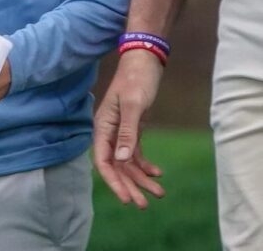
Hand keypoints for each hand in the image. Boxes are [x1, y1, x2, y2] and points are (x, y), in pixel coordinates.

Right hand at [93, 50, 165, 207]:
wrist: (146, 57)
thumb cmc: (137, 78)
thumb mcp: (134, 104)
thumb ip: (128, 132)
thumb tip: (122, 160)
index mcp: (103, 126)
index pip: (104, 161)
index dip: (114, 182)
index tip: (126, 199)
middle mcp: (109, 131)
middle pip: (117, 166)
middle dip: (130, 186)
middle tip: (145, 204)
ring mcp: (121, 130)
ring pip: (128, 162)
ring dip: (140, 178)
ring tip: (158, 193)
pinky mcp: (133, 127)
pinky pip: (136, 152)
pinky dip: (145, 164)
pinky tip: (157, 173)